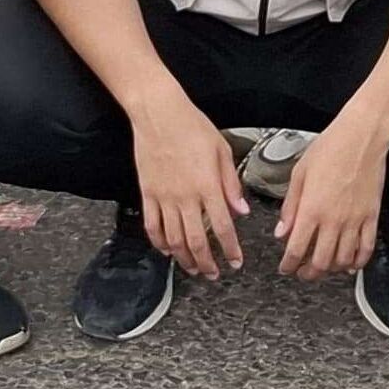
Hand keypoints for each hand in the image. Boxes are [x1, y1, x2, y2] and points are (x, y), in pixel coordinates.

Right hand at [130, 93, 247, 278]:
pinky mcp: (147, 194)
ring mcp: (164, 198)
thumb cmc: (192, 126)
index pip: (222, 227)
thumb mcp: (222, 150)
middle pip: (196, 241)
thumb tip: (241, 210)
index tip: (236, 262)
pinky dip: (159, 243)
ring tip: (193, 269)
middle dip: (207, 263)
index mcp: (208, 186)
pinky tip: (167, 251)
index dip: (230, 249)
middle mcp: (186, 197)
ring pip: (174, 240)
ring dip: (184, 259)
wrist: (158, 113)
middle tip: (214, 274)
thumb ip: (231, 184)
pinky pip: (152, 226)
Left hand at [274, 115, 386, 279]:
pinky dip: (358, 262)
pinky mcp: (372, 216)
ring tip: (324, 267)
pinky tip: (351, 263)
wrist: (362, 136)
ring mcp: (355, 220)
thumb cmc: (330, 148)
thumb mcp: (299, 173)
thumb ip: (290, 206)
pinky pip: (366, 248)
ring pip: (343, 260)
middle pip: (320, 262)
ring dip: (331, 269)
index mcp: (311, 209)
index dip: (288, 265)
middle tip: (302, 272)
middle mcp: (333, 220)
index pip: (296, 249)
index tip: (286, 268)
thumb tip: (282, 231)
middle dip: (308, 273)